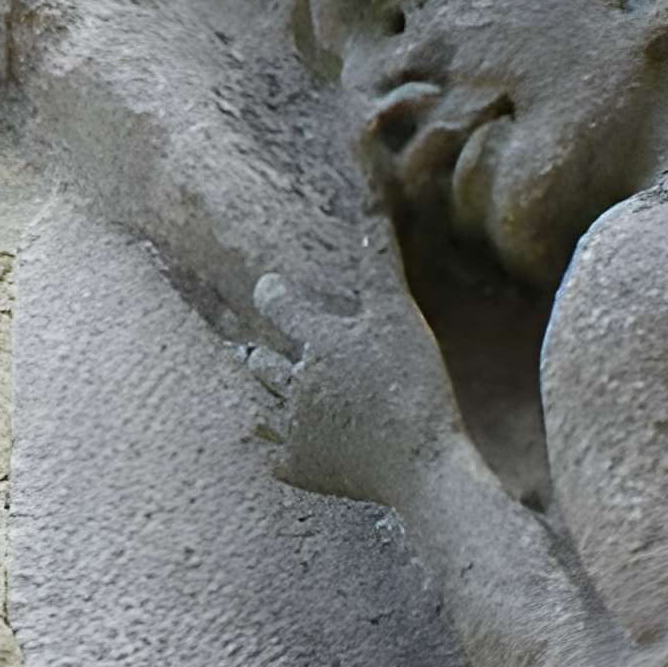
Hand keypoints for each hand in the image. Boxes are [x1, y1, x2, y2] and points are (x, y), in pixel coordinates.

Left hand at [256, 228, 457, 508]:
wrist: (419, 464)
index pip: (282, 308)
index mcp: (318, 342)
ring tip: (259, 395)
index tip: (267, 287)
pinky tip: (275, 449)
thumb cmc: (414, 384)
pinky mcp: (301, 470)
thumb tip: (371, 196)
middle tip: (249, 349)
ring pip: (265, 408)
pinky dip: (277, 449)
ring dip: (264, 397)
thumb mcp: (400, 314)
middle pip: (265, 363)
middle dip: (260, 353)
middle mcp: (295, 384)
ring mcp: (295, 429)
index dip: (273, 295)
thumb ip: (379, 258)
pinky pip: (277, 457)